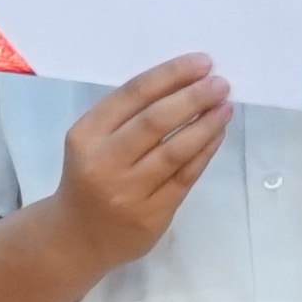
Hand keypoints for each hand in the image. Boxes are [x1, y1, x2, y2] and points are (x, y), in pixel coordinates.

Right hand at [53, 58, 233, 262]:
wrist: (77, 238)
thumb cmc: (90, 178)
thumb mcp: (92, 142)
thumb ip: (127, 117)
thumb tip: (183, 84)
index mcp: (86, 135)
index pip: (133, 95)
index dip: (171, 75)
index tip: (201, 63)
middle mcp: (104, 162)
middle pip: (155, 121)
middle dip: (193, 98)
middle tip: (220, 84)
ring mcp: (128, 191)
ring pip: (175, 151)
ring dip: (205, 125)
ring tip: (225, 107)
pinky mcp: (151, 214)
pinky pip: (185, 177)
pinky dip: (204, 153)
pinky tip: (216, 135)